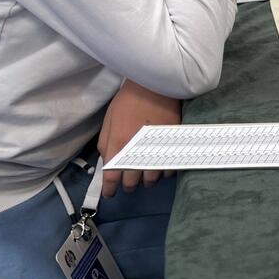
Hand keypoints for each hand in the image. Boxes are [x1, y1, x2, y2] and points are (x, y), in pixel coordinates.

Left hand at [97, 80, 180, 197]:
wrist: (155, 85)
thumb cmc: (128, 100)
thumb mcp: (109, 120)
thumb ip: (106, 144)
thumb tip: (108, 161)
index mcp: (118, 145)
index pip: (111, 178)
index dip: (110, 190)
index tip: (110, 193)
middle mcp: (136, 151)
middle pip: (132, 183)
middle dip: (128, 185)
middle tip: (129, 181)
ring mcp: (156, 149)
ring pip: (152, 179)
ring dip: (147, 180)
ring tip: (146, 174)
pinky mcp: (172, 145)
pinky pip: (169, 168)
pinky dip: (164, 171)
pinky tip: (161, 165)